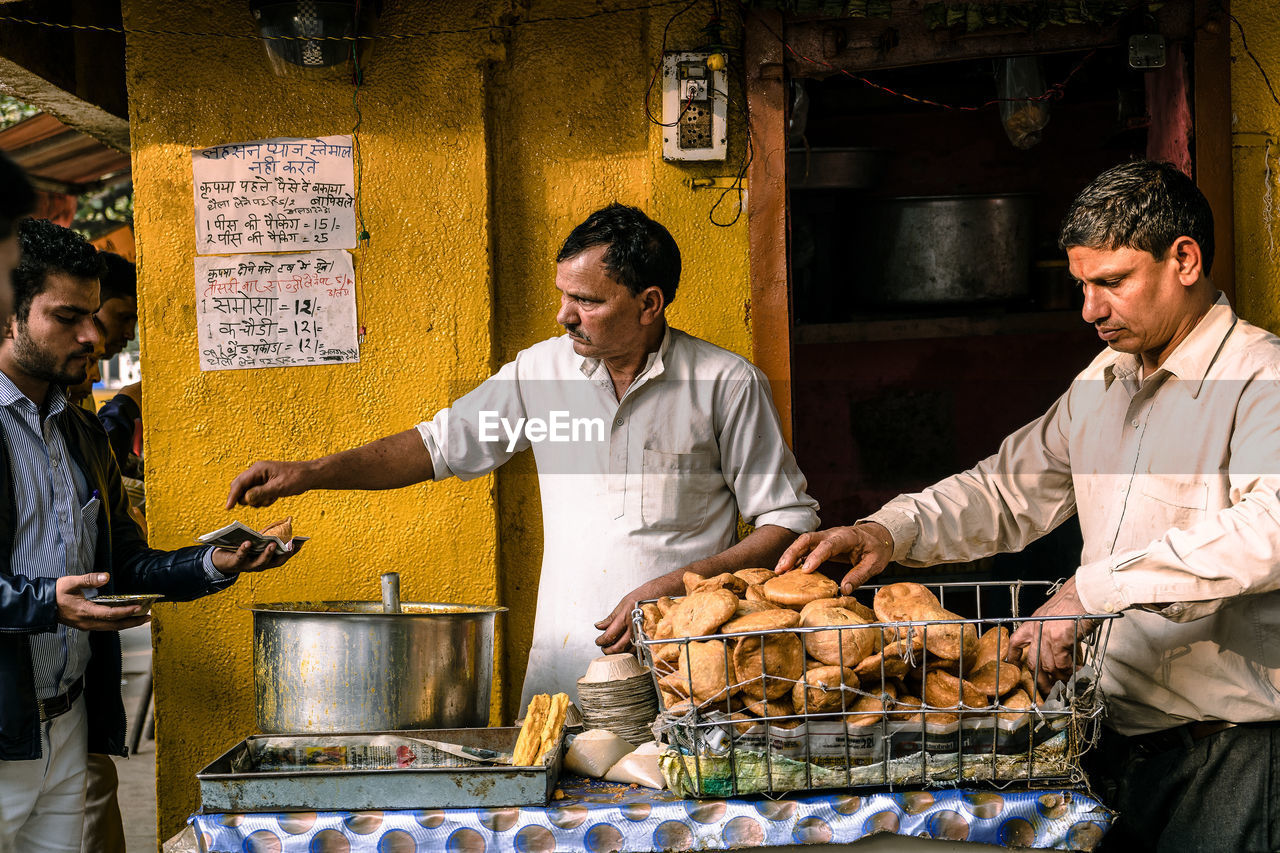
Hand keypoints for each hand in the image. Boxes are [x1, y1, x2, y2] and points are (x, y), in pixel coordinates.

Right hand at [56, 573, 149, 630]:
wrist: (42, 605)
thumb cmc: (56, 593)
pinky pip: (105, 626)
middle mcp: (87, 622)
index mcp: (85, 611)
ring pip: (110, 627)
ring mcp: (86, 625)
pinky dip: (117, 623)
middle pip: (114, 625)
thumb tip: (106, 577)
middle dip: (132, 622)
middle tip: (147, 617)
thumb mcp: (71, 582)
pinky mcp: (86, 624)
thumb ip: (89, 579)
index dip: (126, 612)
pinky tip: (125, 618)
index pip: (110, 614)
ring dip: (127, 624)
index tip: (139, 608)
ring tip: (141, 618)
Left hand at [211, 539, 304, 575]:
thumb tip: (282, 522)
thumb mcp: (256, 542)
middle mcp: (260, 565)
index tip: (300, 543)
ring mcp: (248, 566)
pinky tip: (248, 542)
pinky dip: (245, 549)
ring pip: (260, 562)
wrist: (220, 560)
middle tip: (290, 546)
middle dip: (284, 554)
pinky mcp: (235, 563)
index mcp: (266, 560)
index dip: (292, 552)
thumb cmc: (241, 548)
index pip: (282, 557)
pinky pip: (241, 556)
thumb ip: (266, 537)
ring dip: (267, 554)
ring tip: (272, 544)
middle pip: (275, 562)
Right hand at [226, 460, 310, 507]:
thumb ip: (261, 493)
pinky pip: (256, 495)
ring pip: (248, 494)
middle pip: (241, 488)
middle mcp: (257, 472)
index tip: (228, 508)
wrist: (309, 476)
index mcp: (258, 469)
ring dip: (258, 500)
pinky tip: (274, 497)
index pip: (239, 483)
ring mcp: (260, 478)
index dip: (233, 496)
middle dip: (248, 499)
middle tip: (263, 500)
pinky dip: (263, 500)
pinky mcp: (264, 484)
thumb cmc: (296, 478)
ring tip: (272, 498)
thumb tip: (245, 499)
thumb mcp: (279, 487)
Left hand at [594, 579, 665, 654]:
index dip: (601, 641)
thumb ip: (610, 618)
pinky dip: (631, 653)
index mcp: (625, 618)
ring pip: (628, 652)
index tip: (598, 641)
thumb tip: (599, 626)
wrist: (660, 595)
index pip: (609, 636)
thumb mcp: (623, 604)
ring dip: (619, 654)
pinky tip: (626, 650)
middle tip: (604, 648)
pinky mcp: (650, 638)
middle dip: (608, 651)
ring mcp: (643, 635)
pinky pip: (639, 651)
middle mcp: (634, 628)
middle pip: (618, 648)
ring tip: (614, 649)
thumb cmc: (642, 597)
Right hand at [772, 523, 893, 593]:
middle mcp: (832, 534)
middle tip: (781, 569)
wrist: (877, 535)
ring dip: (789, 556)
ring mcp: (824, 538)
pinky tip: (787, 571)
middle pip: (807, 539)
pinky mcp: (821, 544)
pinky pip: (804, 549)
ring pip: (802, 543)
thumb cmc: (877, 547)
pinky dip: (794, 559)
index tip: (806, 570)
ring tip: (778, 571)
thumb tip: (844, 590)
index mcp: (847, 536)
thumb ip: (859, 575)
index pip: (828, 545)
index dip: (816, 556)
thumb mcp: (875, 563)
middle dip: (792, 553)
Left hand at [1008, 576, 1098, 693]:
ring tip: (1067, 684)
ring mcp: (1047, 635)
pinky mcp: (1060, 640)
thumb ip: (1051, 632)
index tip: (1013, 665)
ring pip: (1049, 666)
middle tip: (1047, 691)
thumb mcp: (1054, 615)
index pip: (1016, 641)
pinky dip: (1070, 672)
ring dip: (1059, 678)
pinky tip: (1078, 673)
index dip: (1013, 656)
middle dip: (1039, 680)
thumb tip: (1060, 652)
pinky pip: (1063, 664)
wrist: (1084, 594)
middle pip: (1032, 662)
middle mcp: (1036, 630)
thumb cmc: (1074, 601)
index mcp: (1033, 622)